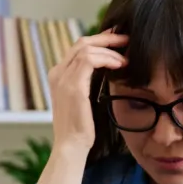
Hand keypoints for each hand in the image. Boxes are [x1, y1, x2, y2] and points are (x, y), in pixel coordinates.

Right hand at [47, 30, 127, 156]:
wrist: (71, 145)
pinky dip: (107, 58)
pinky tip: (119, 65)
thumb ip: (88, 81)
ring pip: (87, 48)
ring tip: (125, 57)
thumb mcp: (82, 99)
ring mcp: (63, 78)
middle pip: (82, 42)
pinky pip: (90, 59)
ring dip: (110, 49)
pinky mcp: (73, 85)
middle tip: (126, 39)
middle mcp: (57, 73)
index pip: (78, 48)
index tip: (117, 41)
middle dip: (106, 38)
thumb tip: (106, 67)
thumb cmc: (80, 127)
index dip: (99, 40)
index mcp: (58, 75)